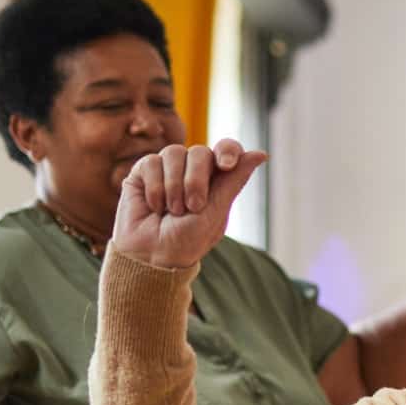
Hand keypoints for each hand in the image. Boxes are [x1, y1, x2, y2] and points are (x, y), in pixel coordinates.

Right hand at [110, 140, 268, 269]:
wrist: (152, 256)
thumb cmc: (187, 241)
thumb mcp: (215, 212)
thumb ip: (234, 180)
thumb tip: (262, 154)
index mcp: (216, 179)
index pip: (226, 149)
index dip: (227, 151)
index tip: (226, 165)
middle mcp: (192, 170)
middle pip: (200, 152)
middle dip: (196, 181)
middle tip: (193, 207)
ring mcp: (168, 169)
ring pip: (174, 152)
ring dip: (174, 186)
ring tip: (172, 212)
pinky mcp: (144, 172)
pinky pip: (151, 162)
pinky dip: (155, 188)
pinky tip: (155, 207)